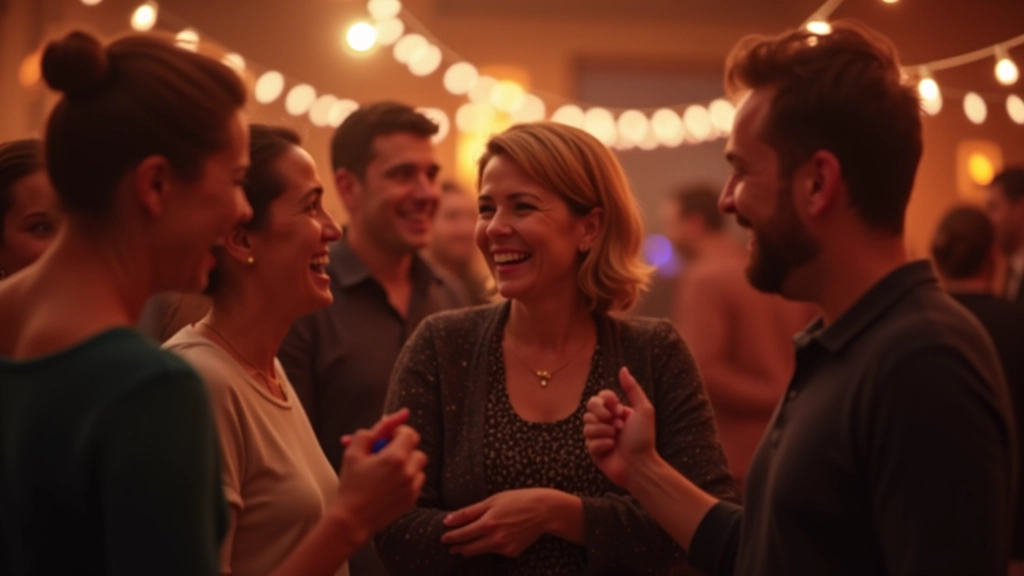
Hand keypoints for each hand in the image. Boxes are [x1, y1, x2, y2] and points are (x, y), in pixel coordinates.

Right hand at [332, 409, 427, 533]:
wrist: (352, 520)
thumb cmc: (350, 485)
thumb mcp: (353, 453)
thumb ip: (370, 432)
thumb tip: (389, 419)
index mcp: (395, 457)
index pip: (410, 434)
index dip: (399, 432)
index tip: (387, 438)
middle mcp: (408, 471)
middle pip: (417, 450)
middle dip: (403, 449)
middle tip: (386, 454)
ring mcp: (412, 487)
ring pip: (418, 467)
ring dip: (407, 464)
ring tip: (387, 470)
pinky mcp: (412, 500)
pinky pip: (416, 482)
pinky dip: (407, 479)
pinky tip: (390, 484)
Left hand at [440, 488, 553, 556]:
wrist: (543, 511)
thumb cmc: (517, 500)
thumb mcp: (492, 500)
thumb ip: (469, 512)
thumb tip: (448, 520)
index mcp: (488, 522)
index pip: (462, 533)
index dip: (451, 537)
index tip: (443, 538)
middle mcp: (495, 537)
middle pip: (468, 548)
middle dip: (457, 547)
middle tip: (450, 547)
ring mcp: (504, 546)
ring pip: (480, 551)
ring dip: (470, 550)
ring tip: (463, 548)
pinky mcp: (512, 552)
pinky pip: (495, 551)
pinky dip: (490, 547)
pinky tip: (492, 540)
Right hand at [583, 367, 657, 488]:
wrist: (640, 465)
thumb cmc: (644, 439)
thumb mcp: (644, 409)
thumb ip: (632, 388)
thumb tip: (623, 368)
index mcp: (616, 412)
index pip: (599, 396)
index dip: (607, 402)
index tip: (620, 409)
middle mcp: (606, 422)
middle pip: (589, 407)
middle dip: (602, 414)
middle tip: (617, 425)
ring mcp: (598, 436)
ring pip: (587, 424)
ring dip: (604, 431)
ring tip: (616, 439)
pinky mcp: (593, 450)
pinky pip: (588, 441)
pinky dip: (603, 444)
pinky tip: (612, 449)